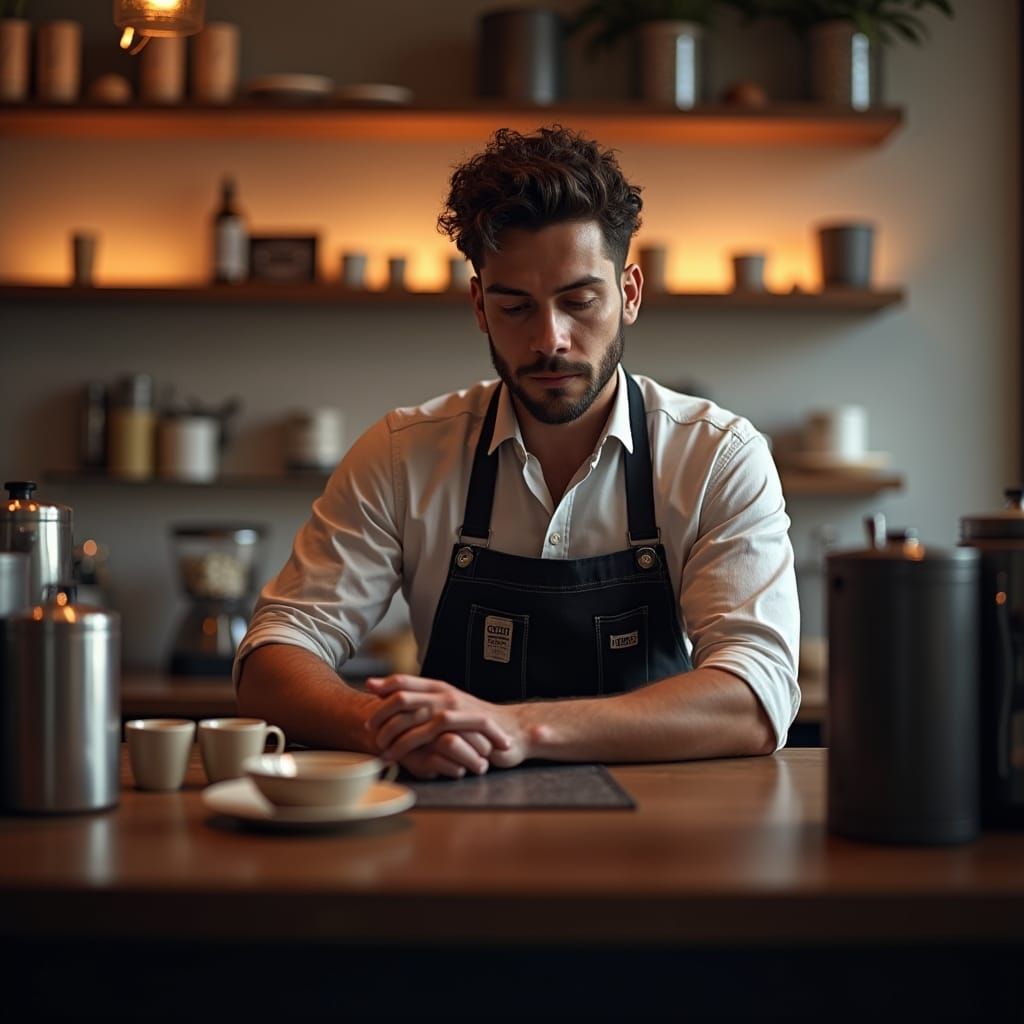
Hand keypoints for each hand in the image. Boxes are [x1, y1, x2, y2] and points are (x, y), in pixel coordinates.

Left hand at [365, 675, 527, 775]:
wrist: (512, 730)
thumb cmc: (478, 724)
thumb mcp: (450, 708)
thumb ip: (426, 703)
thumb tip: (393, 696)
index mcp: (439, 688)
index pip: (404, 680)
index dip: (383, 684)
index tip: (366, 692)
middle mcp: (444, 694)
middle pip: (402, 696)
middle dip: (380, 714)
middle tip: (369, 730)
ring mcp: (454, 708)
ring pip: (412, 714)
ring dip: (391, 733)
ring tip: (380, 748)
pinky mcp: (462, 724)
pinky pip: (429, 731)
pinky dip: (408, 744)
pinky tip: (398, 755)